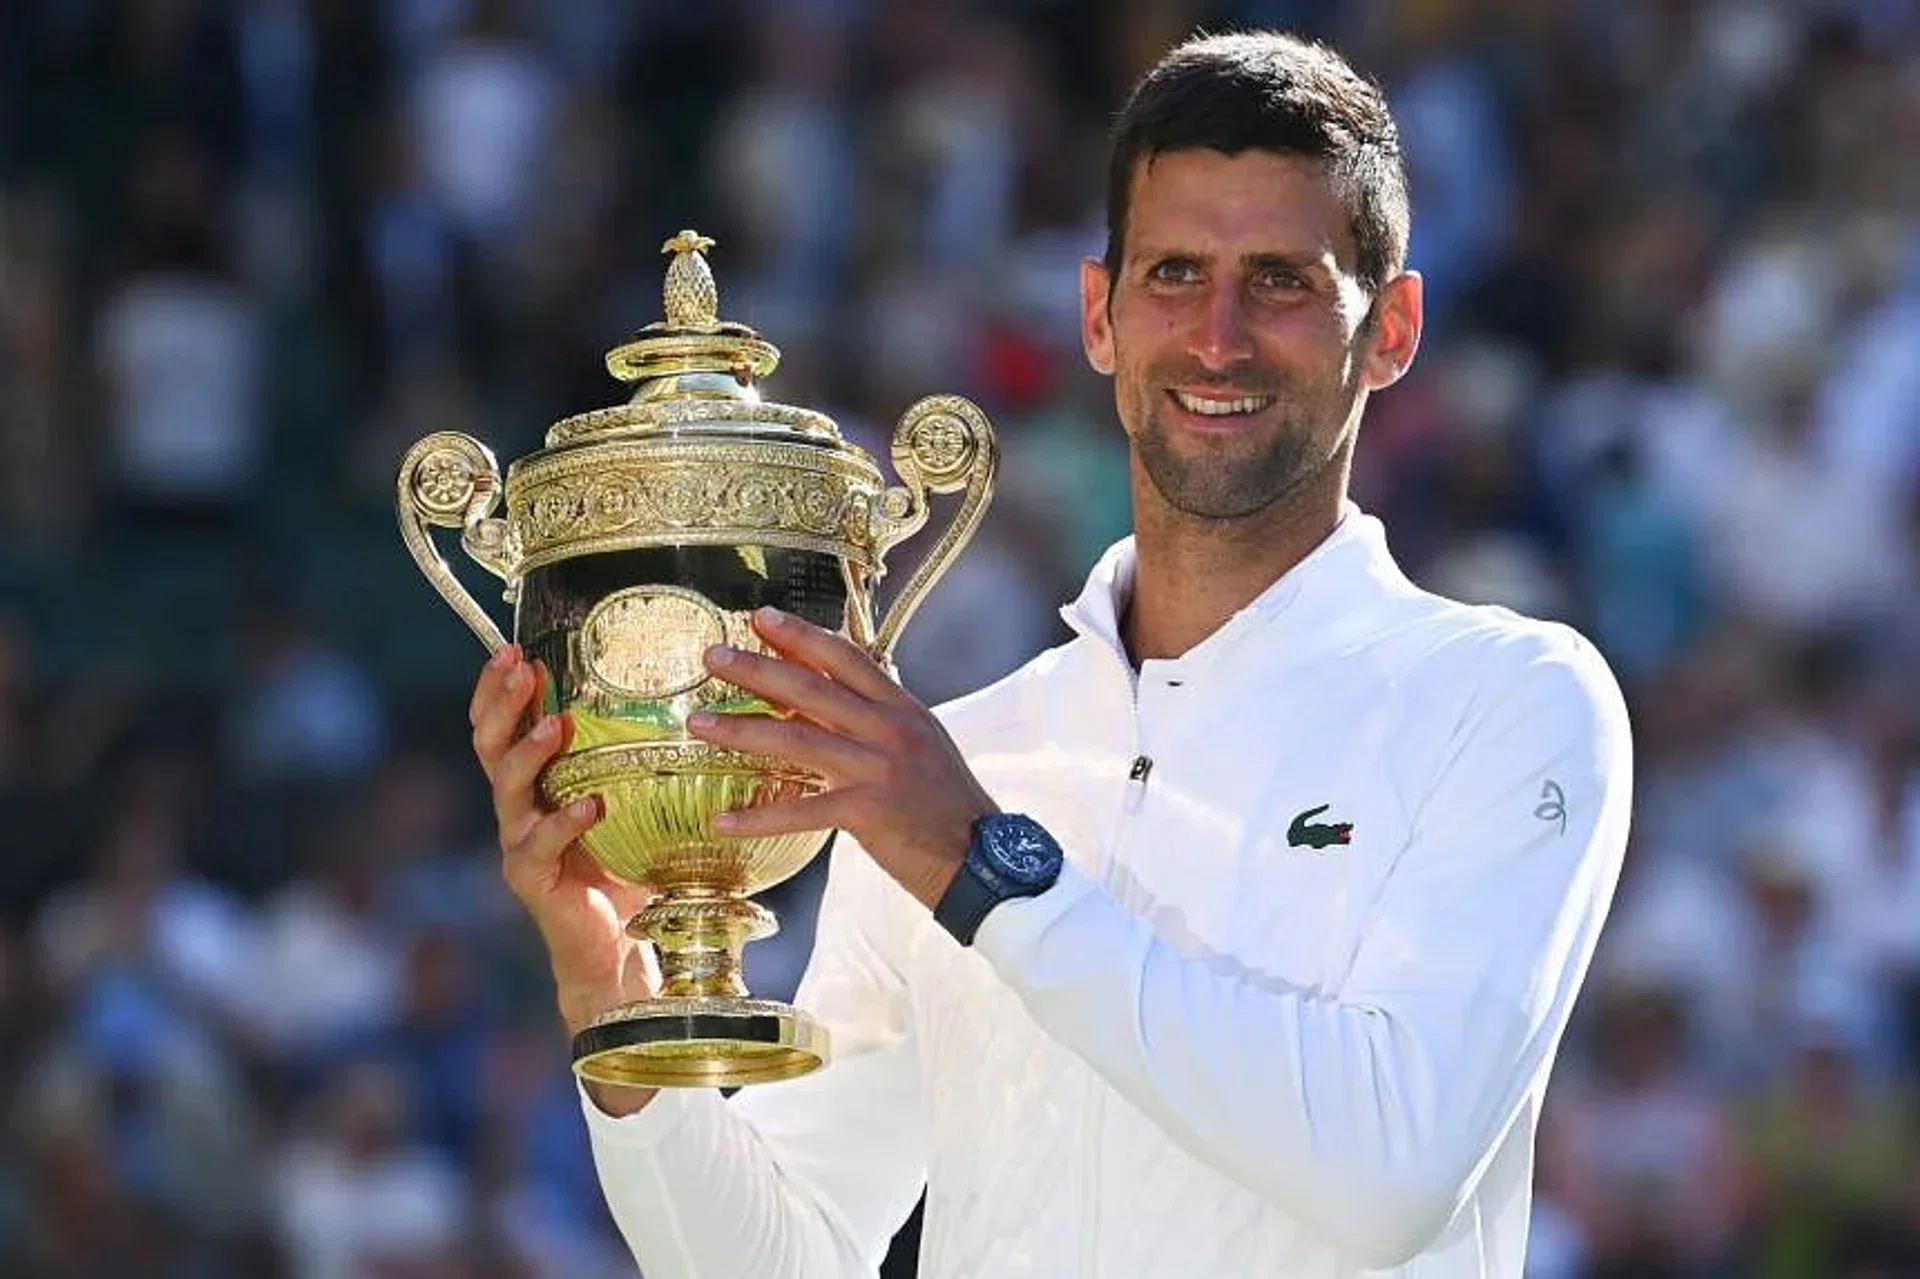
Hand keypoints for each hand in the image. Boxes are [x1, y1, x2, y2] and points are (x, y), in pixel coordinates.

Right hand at [470, 645, 655, 1040]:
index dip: (498, 689)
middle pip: (491, 746)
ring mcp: (519, 843)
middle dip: (502, 704)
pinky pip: (538, 845)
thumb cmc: (632, 867)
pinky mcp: (530, 879)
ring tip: (554, 727)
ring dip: (529, 753)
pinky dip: (563, 822)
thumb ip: (647, 763)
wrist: (617, 947)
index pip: (502, 725)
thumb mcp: (639, 805)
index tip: (514, 649)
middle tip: (518, 668)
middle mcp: (518, 806)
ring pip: (507, 789)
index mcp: (536, 782)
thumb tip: (706, 706)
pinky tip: (589, 805)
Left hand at [685, 607, 997, 909]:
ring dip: (742, 731)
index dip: (801, 635)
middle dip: (758, 668)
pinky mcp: (868, 812)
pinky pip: (801, 811)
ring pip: (798, 741)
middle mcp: (891, 729)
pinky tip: (722, 822)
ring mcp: (880, 769)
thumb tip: (821, 696)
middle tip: (714, 654)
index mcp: (903, 708)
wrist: (982, 857)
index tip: (761, 618)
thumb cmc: (946, 804)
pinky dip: (758, 817)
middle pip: (813, 689)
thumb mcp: (917, 745)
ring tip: (699, 723)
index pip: (847, 657)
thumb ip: (873, 719)